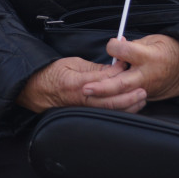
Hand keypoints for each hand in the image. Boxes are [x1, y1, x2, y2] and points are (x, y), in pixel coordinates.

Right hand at [16, 56, 145, 113]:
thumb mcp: (72, 63)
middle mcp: (82, 99)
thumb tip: (114, 68)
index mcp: (78, 83)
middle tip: (143, 89)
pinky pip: (105, 114)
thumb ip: (94, 68)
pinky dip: (120, 111)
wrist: (35, 90)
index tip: (128, 63)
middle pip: (112, 100)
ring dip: (129, 106)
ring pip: (111, 111)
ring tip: (141, 99)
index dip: (119, 71)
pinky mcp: (84, 114)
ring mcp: (83, 109)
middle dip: (130, 96)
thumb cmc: (52, 74)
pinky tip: (130, 107)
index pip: (105, 78)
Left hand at [84, 34, 178, 101]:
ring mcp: (148, 89)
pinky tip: (102, 98)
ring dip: (105, 96)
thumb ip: (133, 45)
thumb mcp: (154, 40)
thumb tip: (116, 46)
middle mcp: (147, 75)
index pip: (123, 51)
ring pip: (123, 96)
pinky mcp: (149, 97)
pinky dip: (116, 99)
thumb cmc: (172, 50)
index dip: (113, 46)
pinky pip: (130, 100)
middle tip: (85, 88)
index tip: (111, 45)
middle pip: (121, 83)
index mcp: (148, 56)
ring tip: (88, 94)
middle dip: (101, 87)